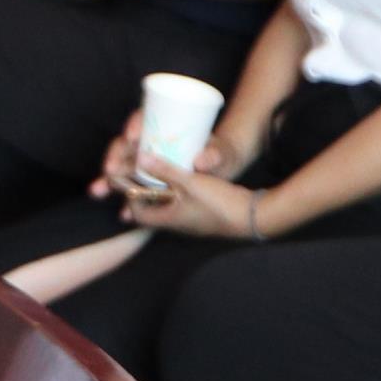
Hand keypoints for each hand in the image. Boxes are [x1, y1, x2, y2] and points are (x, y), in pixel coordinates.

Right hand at [95, 107, 236, 204]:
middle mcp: (152, 143)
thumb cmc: (221, 154)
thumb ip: (215, 155)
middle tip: (110, 169)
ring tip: (99, 191)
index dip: (134, 125)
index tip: (132, 137)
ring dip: (109, 180)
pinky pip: (135, 190)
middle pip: (125, 145)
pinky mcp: (152, 183)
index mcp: (165, 126)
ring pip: (123, 168)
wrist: (225, 172)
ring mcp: (150, 163)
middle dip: (114, 156)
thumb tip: (201, 161)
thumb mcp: (221, 153)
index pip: (143, 118)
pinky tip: (124, 213)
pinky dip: (128, 201)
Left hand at [111, 131, 262, 236]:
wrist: (251, 217)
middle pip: (149, 208)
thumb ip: (165, 170)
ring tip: (159, 169)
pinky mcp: (200, 215)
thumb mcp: (189, 182)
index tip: (130, 174)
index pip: (137, 210)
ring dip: (160, 189)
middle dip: (143, 190)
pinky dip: (175, 190)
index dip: (130, 193)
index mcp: (167, 218)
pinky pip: (180, 203)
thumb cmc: (218, 203)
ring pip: (165, 204)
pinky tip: (180, 177)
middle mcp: (175, 223)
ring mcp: (188, 221)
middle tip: (142, 170)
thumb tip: (140, 157)